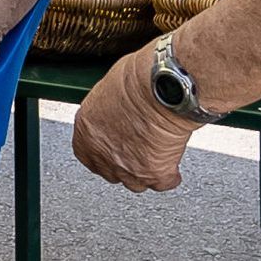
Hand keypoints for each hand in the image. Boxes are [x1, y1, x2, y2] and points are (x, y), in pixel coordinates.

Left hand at [71, 51, 195, 194]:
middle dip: (124, 162)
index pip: (88, 154)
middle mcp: (103, 152)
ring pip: (134, 182)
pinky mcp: (154, 173)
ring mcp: (127, 167)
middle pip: (110, 170)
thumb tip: (118, 107)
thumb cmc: (139, 78)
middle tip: (138, 147)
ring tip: (156, 155)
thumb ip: (109, 107)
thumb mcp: (111, 88)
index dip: (105, 151)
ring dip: (145, 171)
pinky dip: (170, 175)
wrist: (165, 85)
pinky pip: (163, 183)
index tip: (116, 145)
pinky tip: (173, 164)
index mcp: (86, 130)